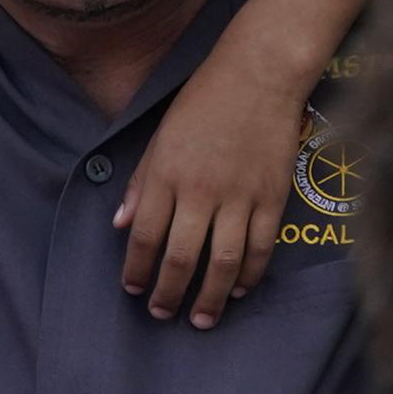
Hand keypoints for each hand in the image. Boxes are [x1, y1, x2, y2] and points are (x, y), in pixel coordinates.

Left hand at [115, 34, 308, 329]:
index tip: (132, 288)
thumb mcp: (160, 135)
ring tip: (200, 319)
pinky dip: (249, 275)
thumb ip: (141, 182)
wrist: (258, 74)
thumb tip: (120, 223)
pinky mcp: (272, 197)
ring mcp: (240, 196)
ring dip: (209, 297)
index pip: (144, 235)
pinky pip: (260, 248)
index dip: (136, 268)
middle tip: (162, 314)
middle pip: (182, 257)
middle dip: (168, 293)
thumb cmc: (202, 100)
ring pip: (223, 262)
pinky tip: (237, 290)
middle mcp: (201, 189)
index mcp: (167, 172)